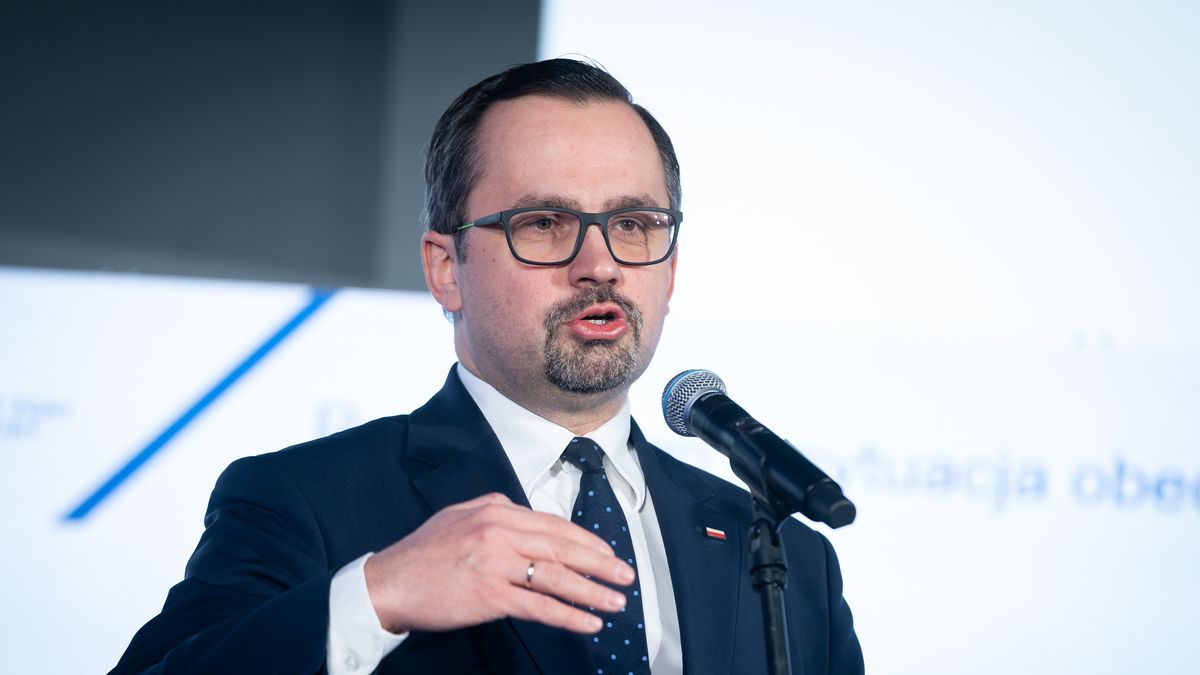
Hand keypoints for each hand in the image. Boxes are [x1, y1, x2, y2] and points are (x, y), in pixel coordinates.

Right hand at [363, 492, 634, 634]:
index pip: (554, 525)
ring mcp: (496, 562)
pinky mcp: (490, 595)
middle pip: (564, 547)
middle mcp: (500, 530)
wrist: (388, 582)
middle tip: (626, 576)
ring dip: (593, 591)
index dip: (587, 541)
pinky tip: (588, 623)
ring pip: (557, 577)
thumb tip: (532, 524)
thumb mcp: (462, 516)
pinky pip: (539, 605)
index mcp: (496, 508)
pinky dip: (568, 615)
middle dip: (601, 563)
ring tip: (615, 602)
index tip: (608, 554)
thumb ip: (498, 515)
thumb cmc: (424, 554)